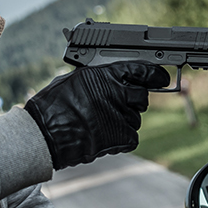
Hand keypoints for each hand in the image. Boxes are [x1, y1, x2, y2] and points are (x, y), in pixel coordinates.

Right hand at [21, 62, 170, 168]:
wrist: (45, 134)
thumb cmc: (53, 106)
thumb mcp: (75, 79)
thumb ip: (99, 77)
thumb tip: (115, 77)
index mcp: (105, 75)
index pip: (141, 70)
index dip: (154, 74)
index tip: (162, 77)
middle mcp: (116, 93)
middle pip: (142, 97)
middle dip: (134, 101)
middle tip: (117, 106)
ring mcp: (119, 115)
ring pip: (136, 118)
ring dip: (125, 121)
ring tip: (101, 123)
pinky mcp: (120, 137)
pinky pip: (132, 136)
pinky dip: (122, 138)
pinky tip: (105, 135)